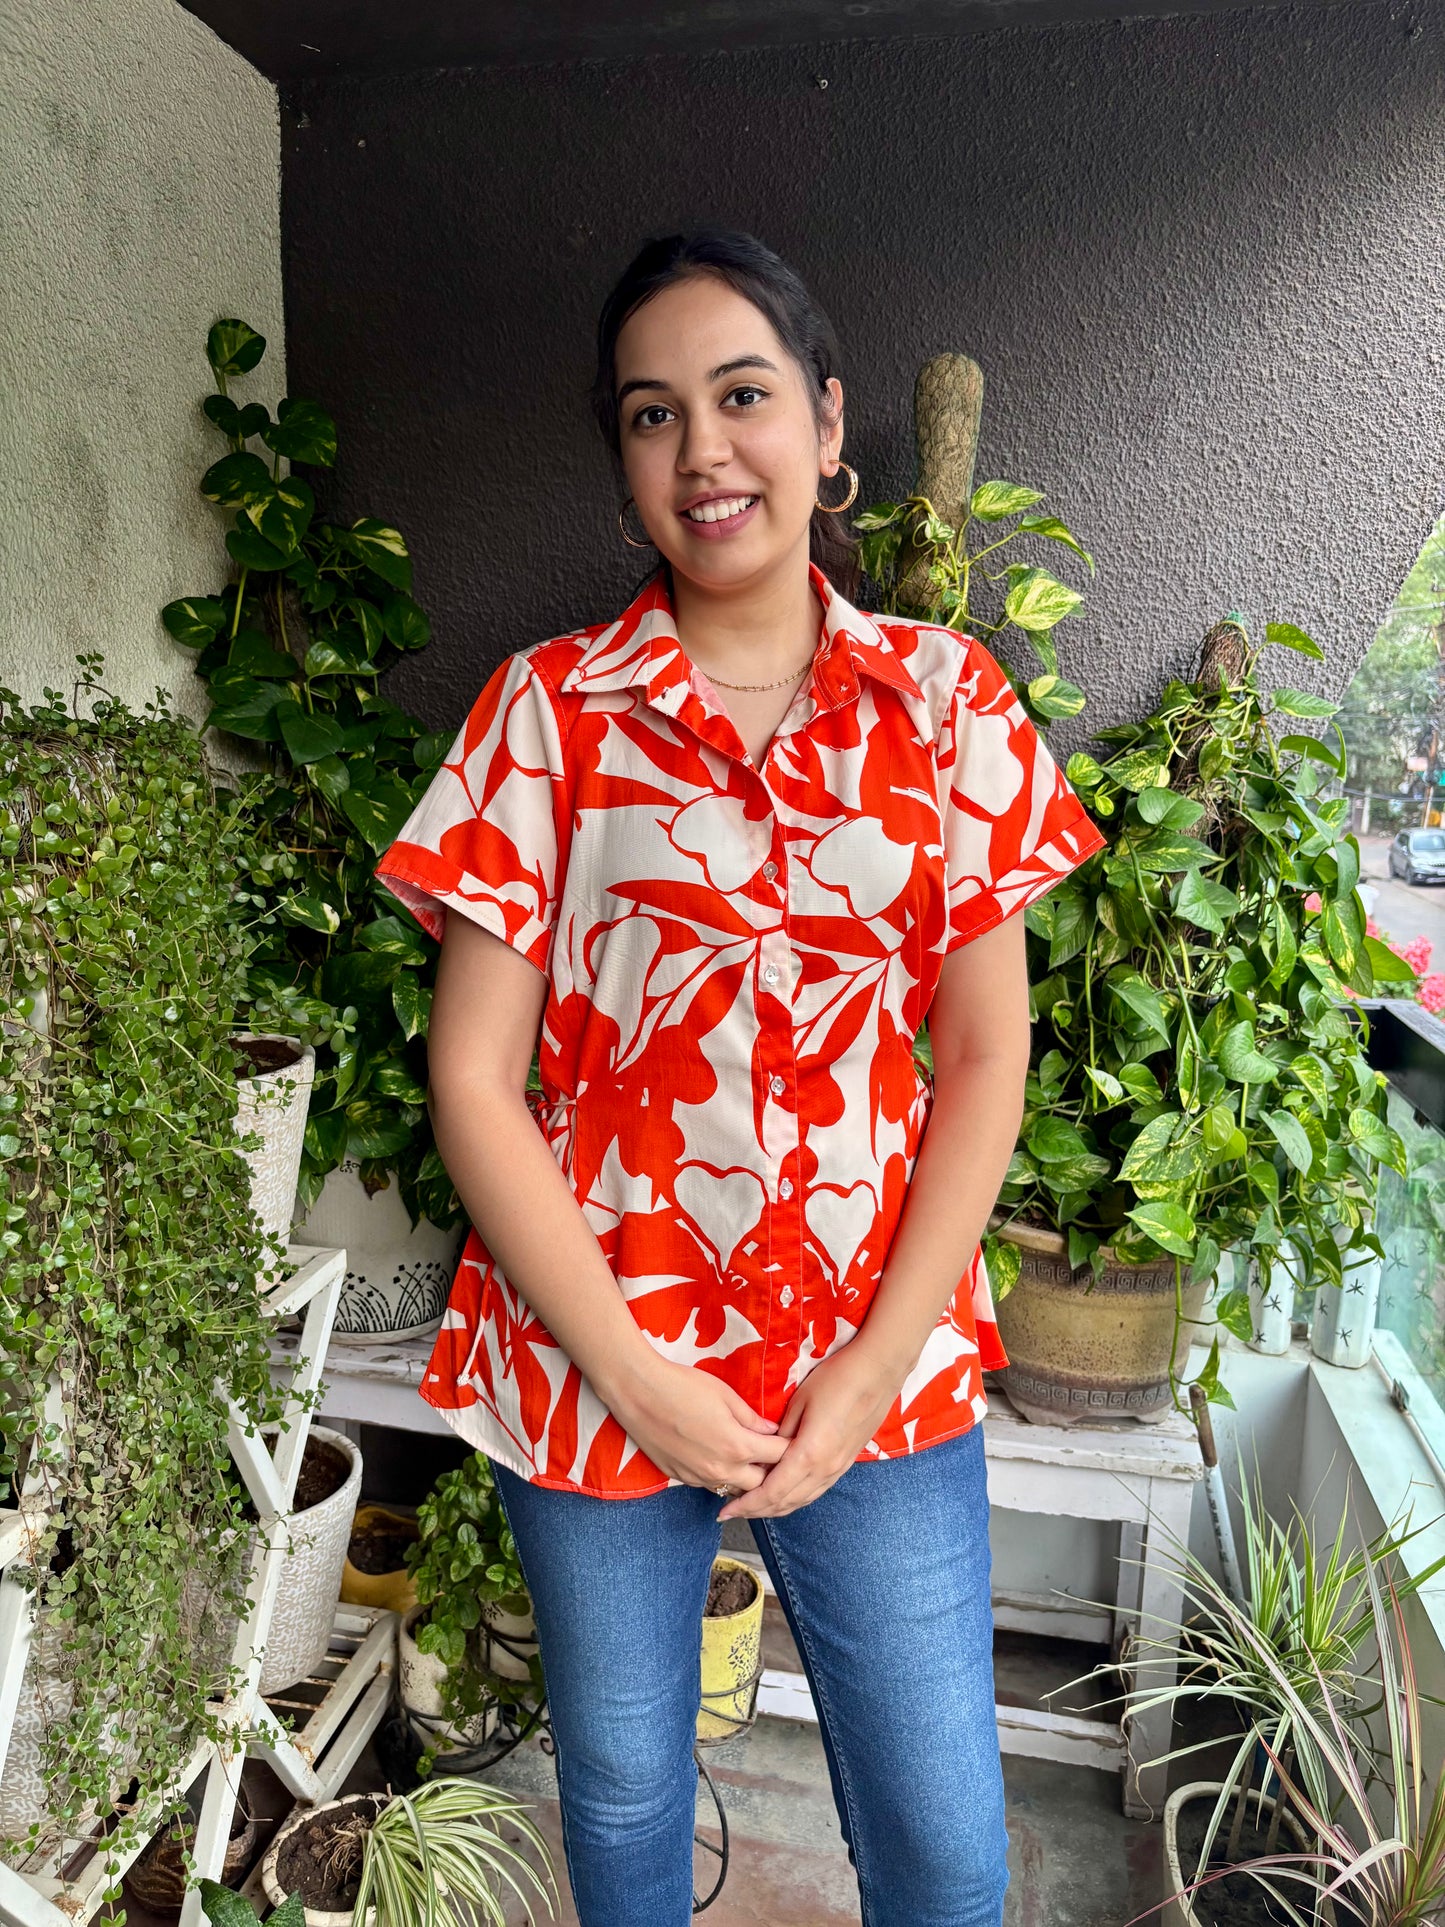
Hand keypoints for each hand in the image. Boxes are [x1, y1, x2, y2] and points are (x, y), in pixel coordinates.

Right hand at [605, 1350, 790, 1495]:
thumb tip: (770, 1431)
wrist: (638, 1393)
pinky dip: (719, 1476)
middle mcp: (721, 1470)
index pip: (779, 1456)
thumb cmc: (683, 1386)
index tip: (793, 1440)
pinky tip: (717, 1458)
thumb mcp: (725, 1395)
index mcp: (738, 1446)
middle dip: (770, 1470)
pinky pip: (709, 1485)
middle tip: (771, 1452)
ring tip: (747, 1459)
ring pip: (734, 1489)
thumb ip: (751, 1418)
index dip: (789, 1447)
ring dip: (744, 1477)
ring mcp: (699, 1478)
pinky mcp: (680, 1478)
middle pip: (761, 1483)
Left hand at [717, 1339, 902, 1520]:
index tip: (726, 1511)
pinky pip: (816, 1490)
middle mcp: (825, 1469)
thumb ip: (781, 1433)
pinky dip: (796, 1498)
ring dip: (777, 1507)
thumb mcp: (799, 1402)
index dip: (748, 1505)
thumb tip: (766, 1452)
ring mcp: (838, 1468)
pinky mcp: (846, 1462)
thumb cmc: (836, 1380)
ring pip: (803, 1500)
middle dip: (758, 1511)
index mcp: (809, 1454)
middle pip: (786, 1502)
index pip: (772, 1492)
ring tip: (754, 1506)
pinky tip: (785, 1493)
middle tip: (734, 1510)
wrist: (878, 1373)